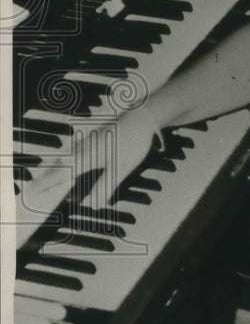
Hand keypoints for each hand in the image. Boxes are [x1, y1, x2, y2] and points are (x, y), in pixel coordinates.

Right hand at [28, 102, 158, 208]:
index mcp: (86, 157)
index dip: (46, 184)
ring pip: (66, 154)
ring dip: (55, 165)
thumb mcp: (120, 169)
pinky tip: (71, 154)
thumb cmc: (132, 144)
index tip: (33, 191)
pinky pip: (74, 147)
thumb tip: (91, 205)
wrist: (142, 117)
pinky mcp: (96, 134)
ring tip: (48, 173)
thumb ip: (105, 187)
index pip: (61, 174)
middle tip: (35, 184)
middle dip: (46, 175)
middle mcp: (83, 147)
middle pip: (59, 163)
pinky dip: (67, 155)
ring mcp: (89, 139)